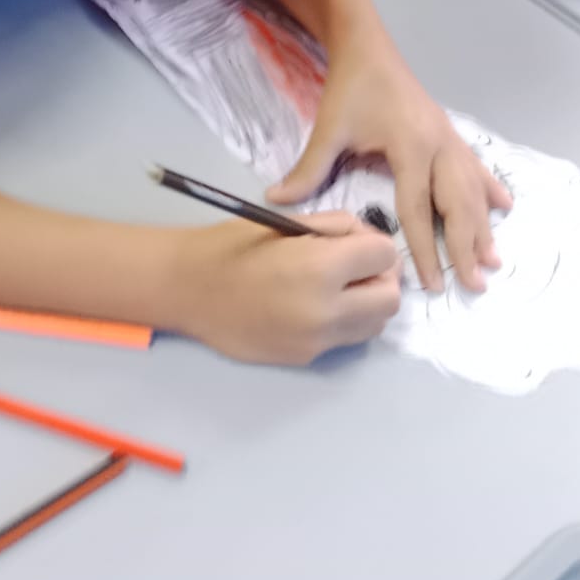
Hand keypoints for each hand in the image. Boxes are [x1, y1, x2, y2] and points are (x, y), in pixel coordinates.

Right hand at [171, 214, 399, 364]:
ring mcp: (317, 340)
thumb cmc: (234, 245)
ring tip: (337, 287)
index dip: (375, 244)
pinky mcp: (306, 358)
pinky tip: (311, 305)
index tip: (356, 242)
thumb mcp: (289, 222)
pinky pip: (344, 338)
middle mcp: (326, 310)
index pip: (386, 256)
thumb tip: (368, 240)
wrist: (188, 289)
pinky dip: (342, 321)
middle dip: (381, 277)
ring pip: (375, 325)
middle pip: (391, 298)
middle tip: (356, 266)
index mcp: (321, 267)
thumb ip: (337, 228)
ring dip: (368, 303)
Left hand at [265, 33, 511, 293]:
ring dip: (484, 226)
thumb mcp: (328, 128)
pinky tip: (504, 207)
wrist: (367, 47)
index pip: (420, 209)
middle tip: (474, 284)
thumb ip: (308, 169)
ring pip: (473, 190)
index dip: (427, 249)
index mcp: (410, 146)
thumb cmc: (350, 88)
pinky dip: (489, 188)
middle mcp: (439, 144)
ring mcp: (450, 138)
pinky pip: (476, 167)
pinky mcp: (450, 133)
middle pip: (459, 205)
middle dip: (467, 246)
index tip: (432, 284)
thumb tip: (275, 202)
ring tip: (494, 260)